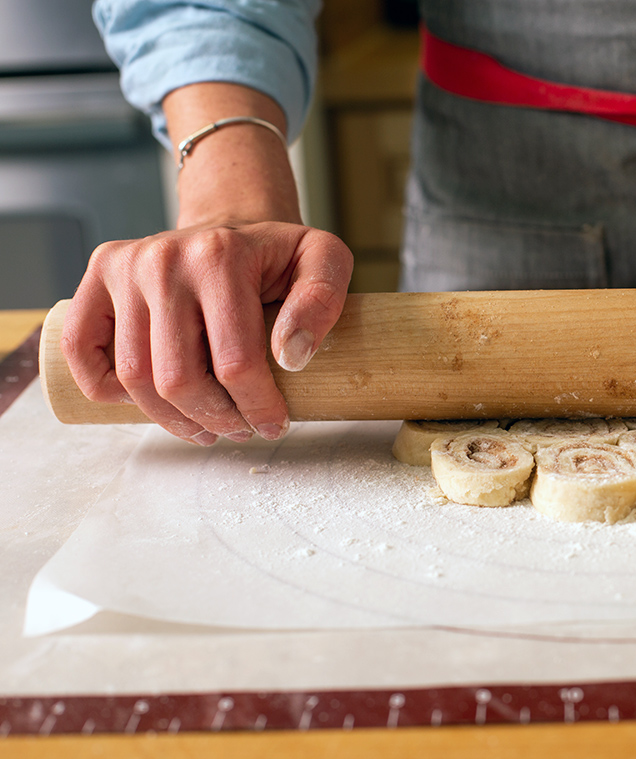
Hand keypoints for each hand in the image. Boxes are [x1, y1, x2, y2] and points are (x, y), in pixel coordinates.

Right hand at [60, 221, 352, 443]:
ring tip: (207, 425)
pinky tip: (149, 401)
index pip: (234, 362)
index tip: (273, 423)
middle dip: (216, 419)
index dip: (257, 407)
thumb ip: (322, 301)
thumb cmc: (278, 255)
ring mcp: (124, 268)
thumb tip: (291, 356)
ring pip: (134, 378)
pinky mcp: (98, 278)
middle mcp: (163, 259)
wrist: (232, 225)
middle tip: (240, 428)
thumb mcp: (324, 260)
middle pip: (178, 379)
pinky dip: (106, 389)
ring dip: (173, 418)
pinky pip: (82, 350)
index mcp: (220, 255)